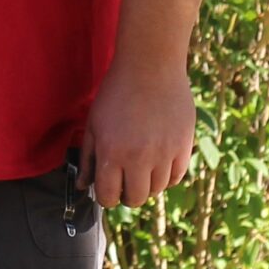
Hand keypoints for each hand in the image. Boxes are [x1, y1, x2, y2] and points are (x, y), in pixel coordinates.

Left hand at [83, 58, 196, 206]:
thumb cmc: (116, 95)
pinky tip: (157, 161)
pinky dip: (166, 175)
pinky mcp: (183, 149)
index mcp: (112, 153)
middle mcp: (139, 158)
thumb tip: (85, 186)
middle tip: (124, 180)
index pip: (109, 197)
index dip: (106, 197)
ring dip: (147, 183)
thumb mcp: (94, 124)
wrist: (150, 69)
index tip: (107, 189)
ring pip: (156, 190)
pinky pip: (176, 178)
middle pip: (135, 199)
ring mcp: (164, 155)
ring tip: (140, 164)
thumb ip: (88, 157)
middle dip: (127, 194)